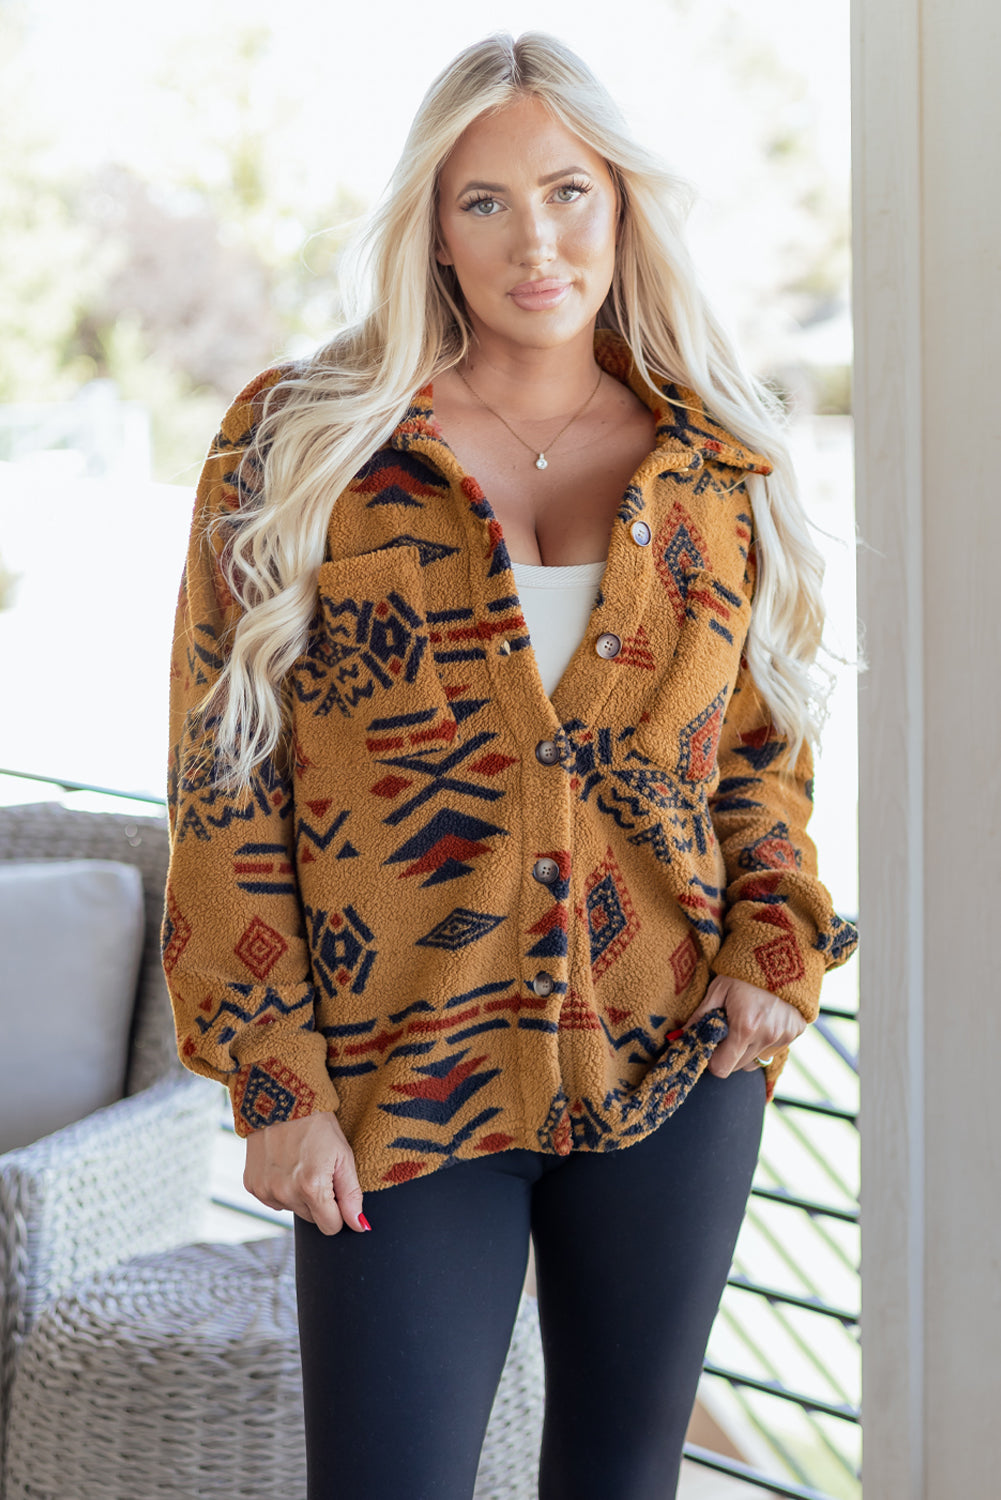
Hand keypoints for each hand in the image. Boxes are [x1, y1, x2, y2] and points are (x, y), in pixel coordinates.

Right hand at [243, 1110, 369, 1234]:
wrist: (282, 1099)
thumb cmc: (318, 1125)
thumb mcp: (343, 1156)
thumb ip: (352, 1194)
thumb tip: (359, 1226)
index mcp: (311, 1187)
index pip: (330, 1227)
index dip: (338, 1212)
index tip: (337, 1191)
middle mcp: (285, 1193)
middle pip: (312, 1219)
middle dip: (319, 1201)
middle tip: (319, 1169)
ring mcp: (265, 1190)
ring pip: (292, 1209)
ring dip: (299, 1195)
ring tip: (300, 1163)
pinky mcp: (252, 1185)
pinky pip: (273, 1200)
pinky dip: (281, 1188)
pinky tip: (284, 1165)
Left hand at [686, 973, 806, 1076]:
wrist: (781, 953)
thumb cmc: (744, 971)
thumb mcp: (717, 989)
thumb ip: (700, 1017)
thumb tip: (682, 1036)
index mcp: (744, 1027)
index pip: (722, 1068)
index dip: (712, 1060)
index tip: (710, 1046)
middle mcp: (766, 1036)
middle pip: (738, 1066)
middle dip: (728, 1054)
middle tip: (726, 1031)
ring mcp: (783, 1036)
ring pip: (756, 1061)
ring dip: (746, 1050)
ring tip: (745, 1024)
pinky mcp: (795, 1033)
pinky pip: (773, 1050)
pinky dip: (764, 1042)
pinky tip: (763, 1020)